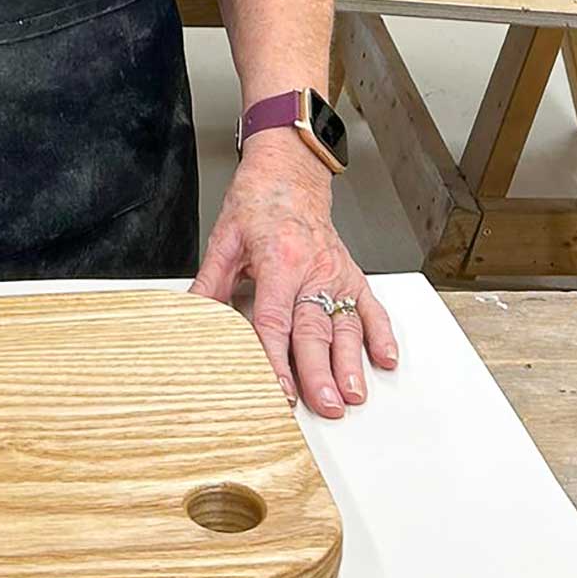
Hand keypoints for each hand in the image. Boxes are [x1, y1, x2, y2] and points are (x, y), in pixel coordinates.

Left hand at [190, 130, 398, 416]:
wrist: (289, 173)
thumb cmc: (258, 203)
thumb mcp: (225, 237)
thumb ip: (210, 280)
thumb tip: (192, 314)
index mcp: (278, 260)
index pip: (275, 318)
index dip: (276, 357)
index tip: (279, 387)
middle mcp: (312, 268)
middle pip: (314, 328)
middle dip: (320, 370)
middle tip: (324, 404)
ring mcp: (335, 272)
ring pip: (346, 323)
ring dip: (351, 362)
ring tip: (353, 394)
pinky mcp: (351, 274)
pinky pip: (370, 307)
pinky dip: (380, 334)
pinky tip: (384, 359)